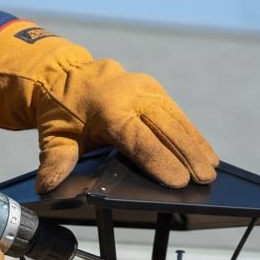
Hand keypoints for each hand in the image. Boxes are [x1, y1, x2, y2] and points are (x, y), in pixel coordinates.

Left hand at [0, 20, 218, 192]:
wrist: (64, 75)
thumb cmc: (61, 111)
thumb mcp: (53, 136)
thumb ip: (56, 160)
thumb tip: (47, 184)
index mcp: (107, 107)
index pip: (137, 138)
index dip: (159, 160)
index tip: (178, 181)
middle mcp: (131, 94)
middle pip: (165, 128)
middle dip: (187, 156)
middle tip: (205, 180)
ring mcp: (146, 89)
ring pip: (177, 120)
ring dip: (196, 146)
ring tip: (211, 170)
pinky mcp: (154, 90)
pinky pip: (177, 114)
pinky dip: (193, 134)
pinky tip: (206, 153)